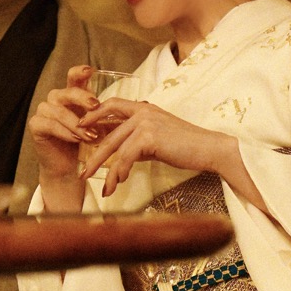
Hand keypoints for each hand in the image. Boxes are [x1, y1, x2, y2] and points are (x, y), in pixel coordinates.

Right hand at [26, 66, 104, 210]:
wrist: (70, 168)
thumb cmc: (86, 144)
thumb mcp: (101, 126)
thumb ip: (111, 114)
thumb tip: (139, 104)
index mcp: (72, 95)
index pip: (73, 77)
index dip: (80, 72)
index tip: (90, 70)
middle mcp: (57, 99)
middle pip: (67, 92)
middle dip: (82, 98)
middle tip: (96, 106)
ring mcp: (44, 111)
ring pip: (59, 111)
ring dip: (76, 123)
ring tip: (91, 136)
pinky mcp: (36, 125)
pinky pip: (49, 124)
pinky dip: (64, 131)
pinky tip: (75, 139)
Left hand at [80, 98, 262, 208]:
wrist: (209, 149)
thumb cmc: (187, 147)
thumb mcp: (159, 139)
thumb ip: (140, 142)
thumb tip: (123, 157)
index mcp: (144, 108)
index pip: (112, 104)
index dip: (94, 114)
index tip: (81, 127)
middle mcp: (142, 111)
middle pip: (109, 132)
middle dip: (94, 155)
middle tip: (83, 171)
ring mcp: (145, 122)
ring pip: (115, 147)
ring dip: (104, 169)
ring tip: (101, 186)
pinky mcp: (149, 136)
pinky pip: (126, 157)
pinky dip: (120, 172)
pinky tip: (119, 183)